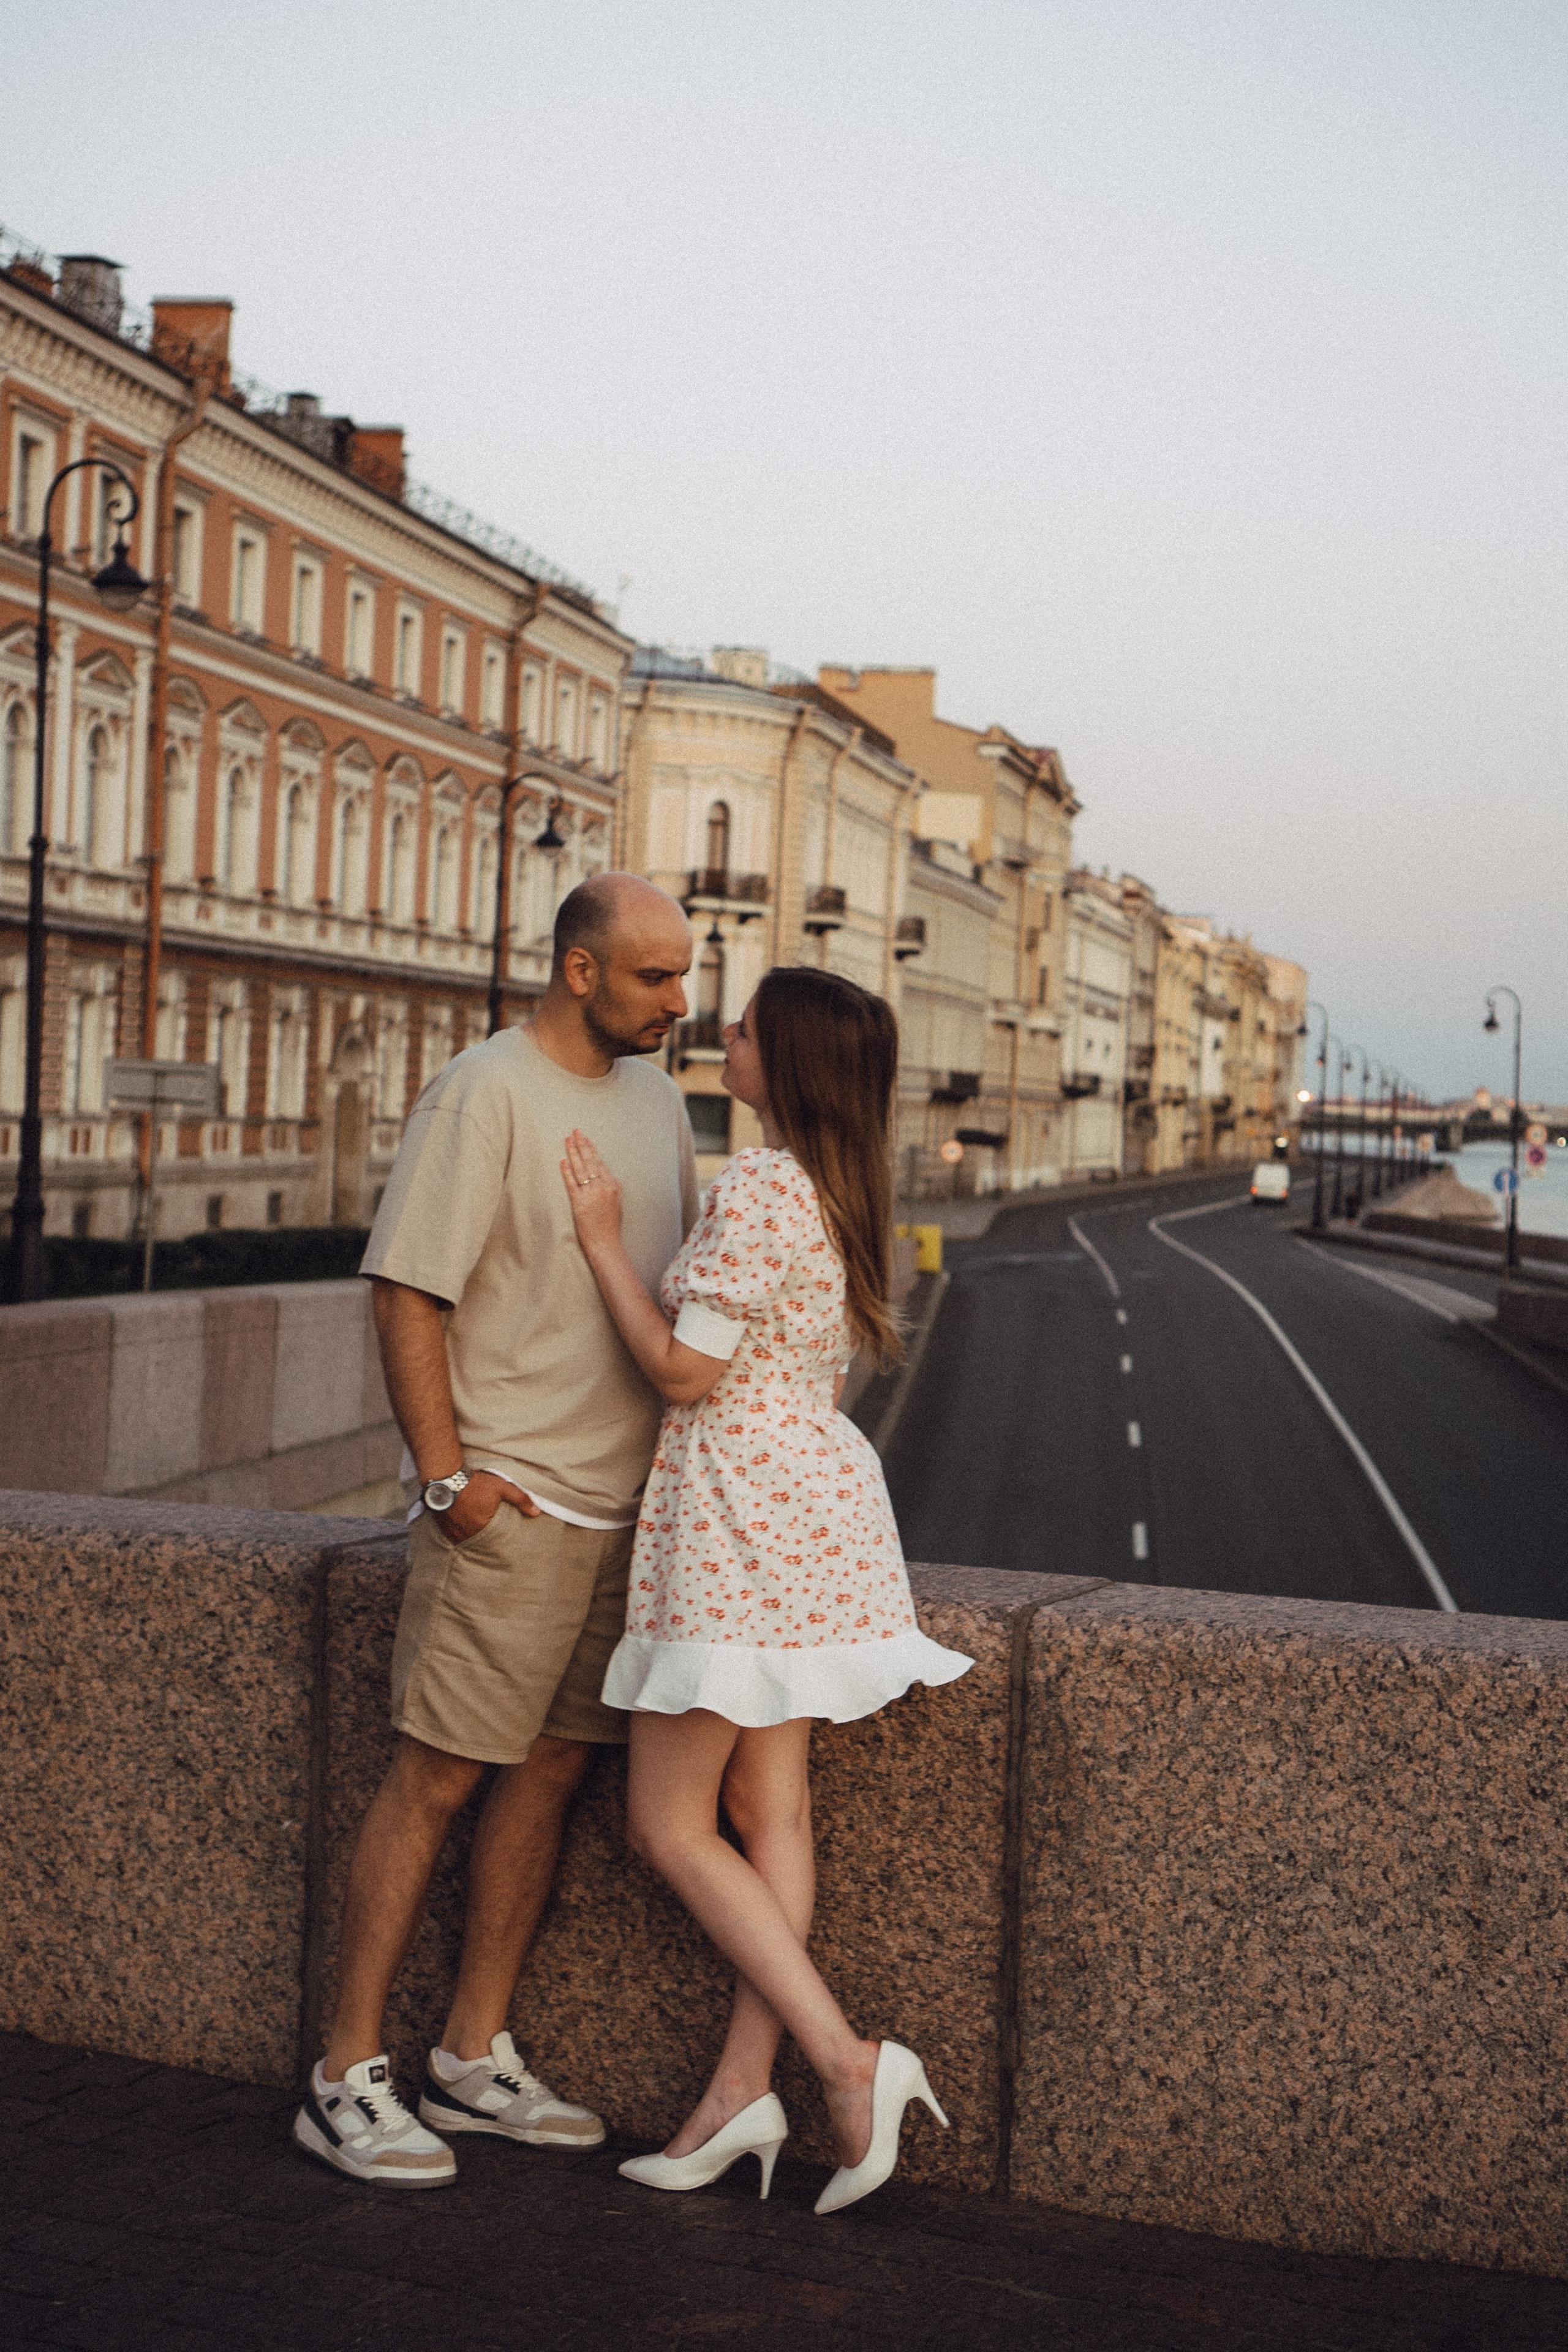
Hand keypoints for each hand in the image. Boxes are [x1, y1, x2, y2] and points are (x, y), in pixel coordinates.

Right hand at [443, 1468, 539, 1542]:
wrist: (445, 1477)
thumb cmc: (475, 1483)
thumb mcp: (501, 1487)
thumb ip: (520, 1500)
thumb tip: (537, 1512)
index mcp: (482, 1527)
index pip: (495, 1539)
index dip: (499, 1535)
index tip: (501, 1531)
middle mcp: (467, 1534)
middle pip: (480, 1540)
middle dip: (485, 1535)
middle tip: (487, 1527)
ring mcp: (453, 1532)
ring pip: (466, 1539)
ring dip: (471, 1534)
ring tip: (474, 1525)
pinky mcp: (443, 1528)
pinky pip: (454, 1536)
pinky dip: (459, 1532)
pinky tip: (462, 1524)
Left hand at [561, 1129, 623, 1256]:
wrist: (606, 1243)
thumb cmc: (610, 1227)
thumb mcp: (616, 1204)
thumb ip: (610, 1189)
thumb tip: (603, 1178)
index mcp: (613, 1186)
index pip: (600, 1163)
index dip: (591, 1149)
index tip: (585, 1139)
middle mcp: (603, 1187)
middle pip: (591, 1161)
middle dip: (582, 1144)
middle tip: (575, 1131)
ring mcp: (591, 1194)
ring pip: (581, 1168)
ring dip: (573, 1153)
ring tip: (567, 1140)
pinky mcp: (580, 1203)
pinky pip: (572, 1183)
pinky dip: (566, 1171)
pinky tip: (562, 1161)